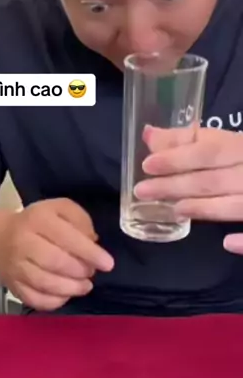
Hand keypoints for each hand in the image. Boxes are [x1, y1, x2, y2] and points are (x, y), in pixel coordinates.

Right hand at [0, 199, 113, 311]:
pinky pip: (35, 299)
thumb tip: (92, 241)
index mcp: (37, 219)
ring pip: (45, 283)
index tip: (107, 263)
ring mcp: (16, 266)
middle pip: (55, 262)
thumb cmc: (37, 223)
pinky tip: (65, 294)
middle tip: (90, 272)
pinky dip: (54, 301)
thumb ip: (80, 220)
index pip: (66, 237)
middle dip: (80, 271)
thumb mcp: (59, 209)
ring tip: (84, 285)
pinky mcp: (13, 286)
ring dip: (71, 288)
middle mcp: (23, 242)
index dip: (89, 252)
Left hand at [134, 125, 242, 252]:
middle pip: (214, 179)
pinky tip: (227, 243)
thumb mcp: (228, 143)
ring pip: (235, 205)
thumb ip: (191, 140)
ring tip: (175, 210)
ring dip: (204, 208)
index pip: (210, 151)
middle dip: (177, 185)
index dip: (178, 157)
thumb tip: (149, 134)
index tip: (148, 165)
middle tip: (143, 191)